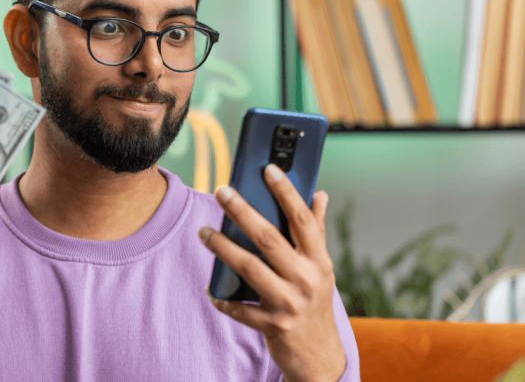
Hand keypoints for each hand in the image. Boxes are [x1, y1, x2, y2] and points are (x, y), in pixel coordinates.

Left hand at [199, 164, 344, 381]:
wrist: (320, 356)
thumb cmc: (315, 302)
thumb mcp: (321, 268)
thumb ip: (316, 231)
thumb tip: (320, 194)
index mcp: (319, 260)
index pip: (302, 219)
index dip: (286, 192)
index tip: (268, 168)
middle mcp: (306, 279)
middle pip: (269, 239)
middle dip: (243, 212)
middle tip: (222, 191)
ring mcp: (289, 303)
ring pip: (250, 268)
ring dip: (223, 248)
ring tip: (203, 231)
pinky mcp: (273, 326)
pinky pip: (240, 308)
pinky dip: (222, 298)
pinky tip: (209, 287)